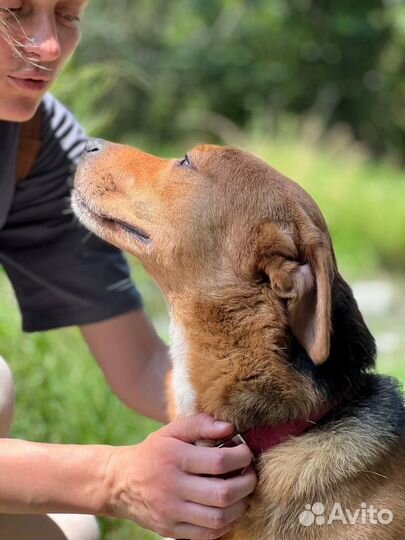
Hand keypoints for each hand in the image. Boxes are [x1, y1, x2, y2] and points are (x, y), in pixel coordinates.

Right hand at [103, 413, 256, 538]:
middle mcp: (172, 486)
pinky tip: (229, 509)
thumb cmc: (154, 452)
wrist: (120, 482)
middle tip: (251, 474)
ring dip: (240, 506)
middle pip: (223, 493)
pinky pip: (207, 534)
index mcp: (174, 457)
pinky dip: (225, 524)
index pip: (219, 461)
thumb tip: (229, 428)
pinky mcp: (171, 530)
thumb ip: (199, 424)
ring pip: (218, 518)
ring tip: (243, 493)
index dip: (241, 457)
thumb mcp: (171, 431)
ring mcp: (171, 511)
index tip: (246, 453)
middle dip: (247, 484)